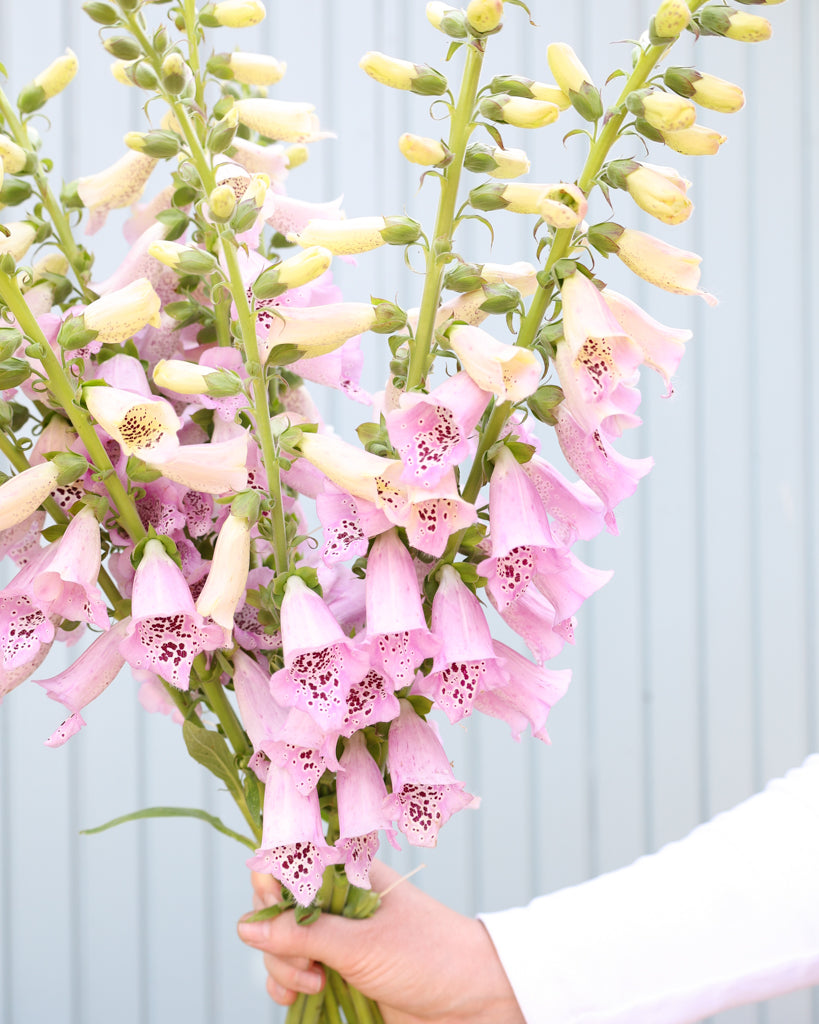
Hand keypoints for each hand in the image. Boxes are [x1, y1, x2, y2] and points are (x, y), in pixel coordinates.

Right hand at [237, 861, 525, 1023]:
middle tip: (308, 965)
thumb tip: (245, 926)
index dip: (271, 884)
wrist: (473, 1001)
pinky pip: (294, 972)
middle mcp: (338, 900)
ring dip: (283, 967)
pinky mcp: (339, 970)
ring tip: (315, 984)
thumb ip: (303, 934)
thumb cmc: (427, 956)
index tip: (271, 909)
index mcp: (348, 872)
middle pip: (277, 907)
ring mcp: (337, 936)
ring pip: (281, 943)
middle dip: (277, 938)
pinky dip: (287, 985)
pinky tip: (296, 997)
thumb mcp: (362, 945)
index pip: (290, 863)